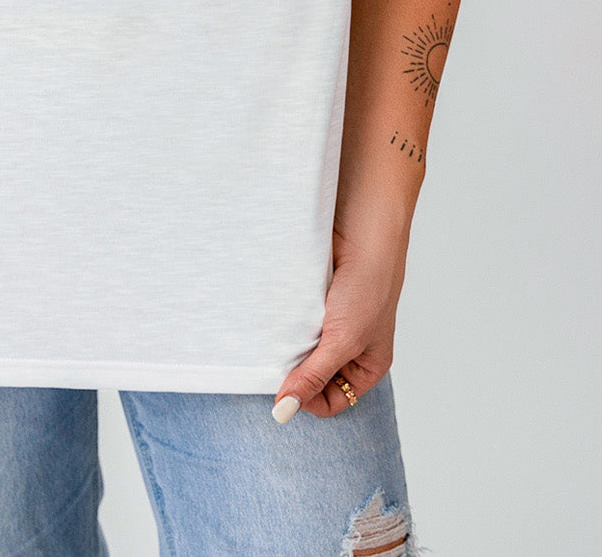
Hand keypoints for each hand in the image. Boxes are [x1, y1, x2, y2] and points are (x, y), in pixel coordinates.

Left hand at [272, 223, 407, 419]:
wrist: (361, 231)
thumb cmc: (368, 286)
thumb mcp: (343, 341)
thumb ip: (313, 376)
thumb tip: (284, 412)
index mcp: (367, 364)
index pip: (332, 401)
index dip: (308, 399)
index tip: (286, 388)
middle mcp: (348, 347)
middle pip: (312, 377)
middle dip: (295, 372)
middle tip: (279, 361)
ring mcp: (329, 322)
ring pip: (298, 349)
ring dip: (287, 346)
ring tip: (279, 336)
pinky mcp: (312, 300)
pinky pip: (291, 322)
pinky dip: (282, 323)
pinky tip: (276, 318)